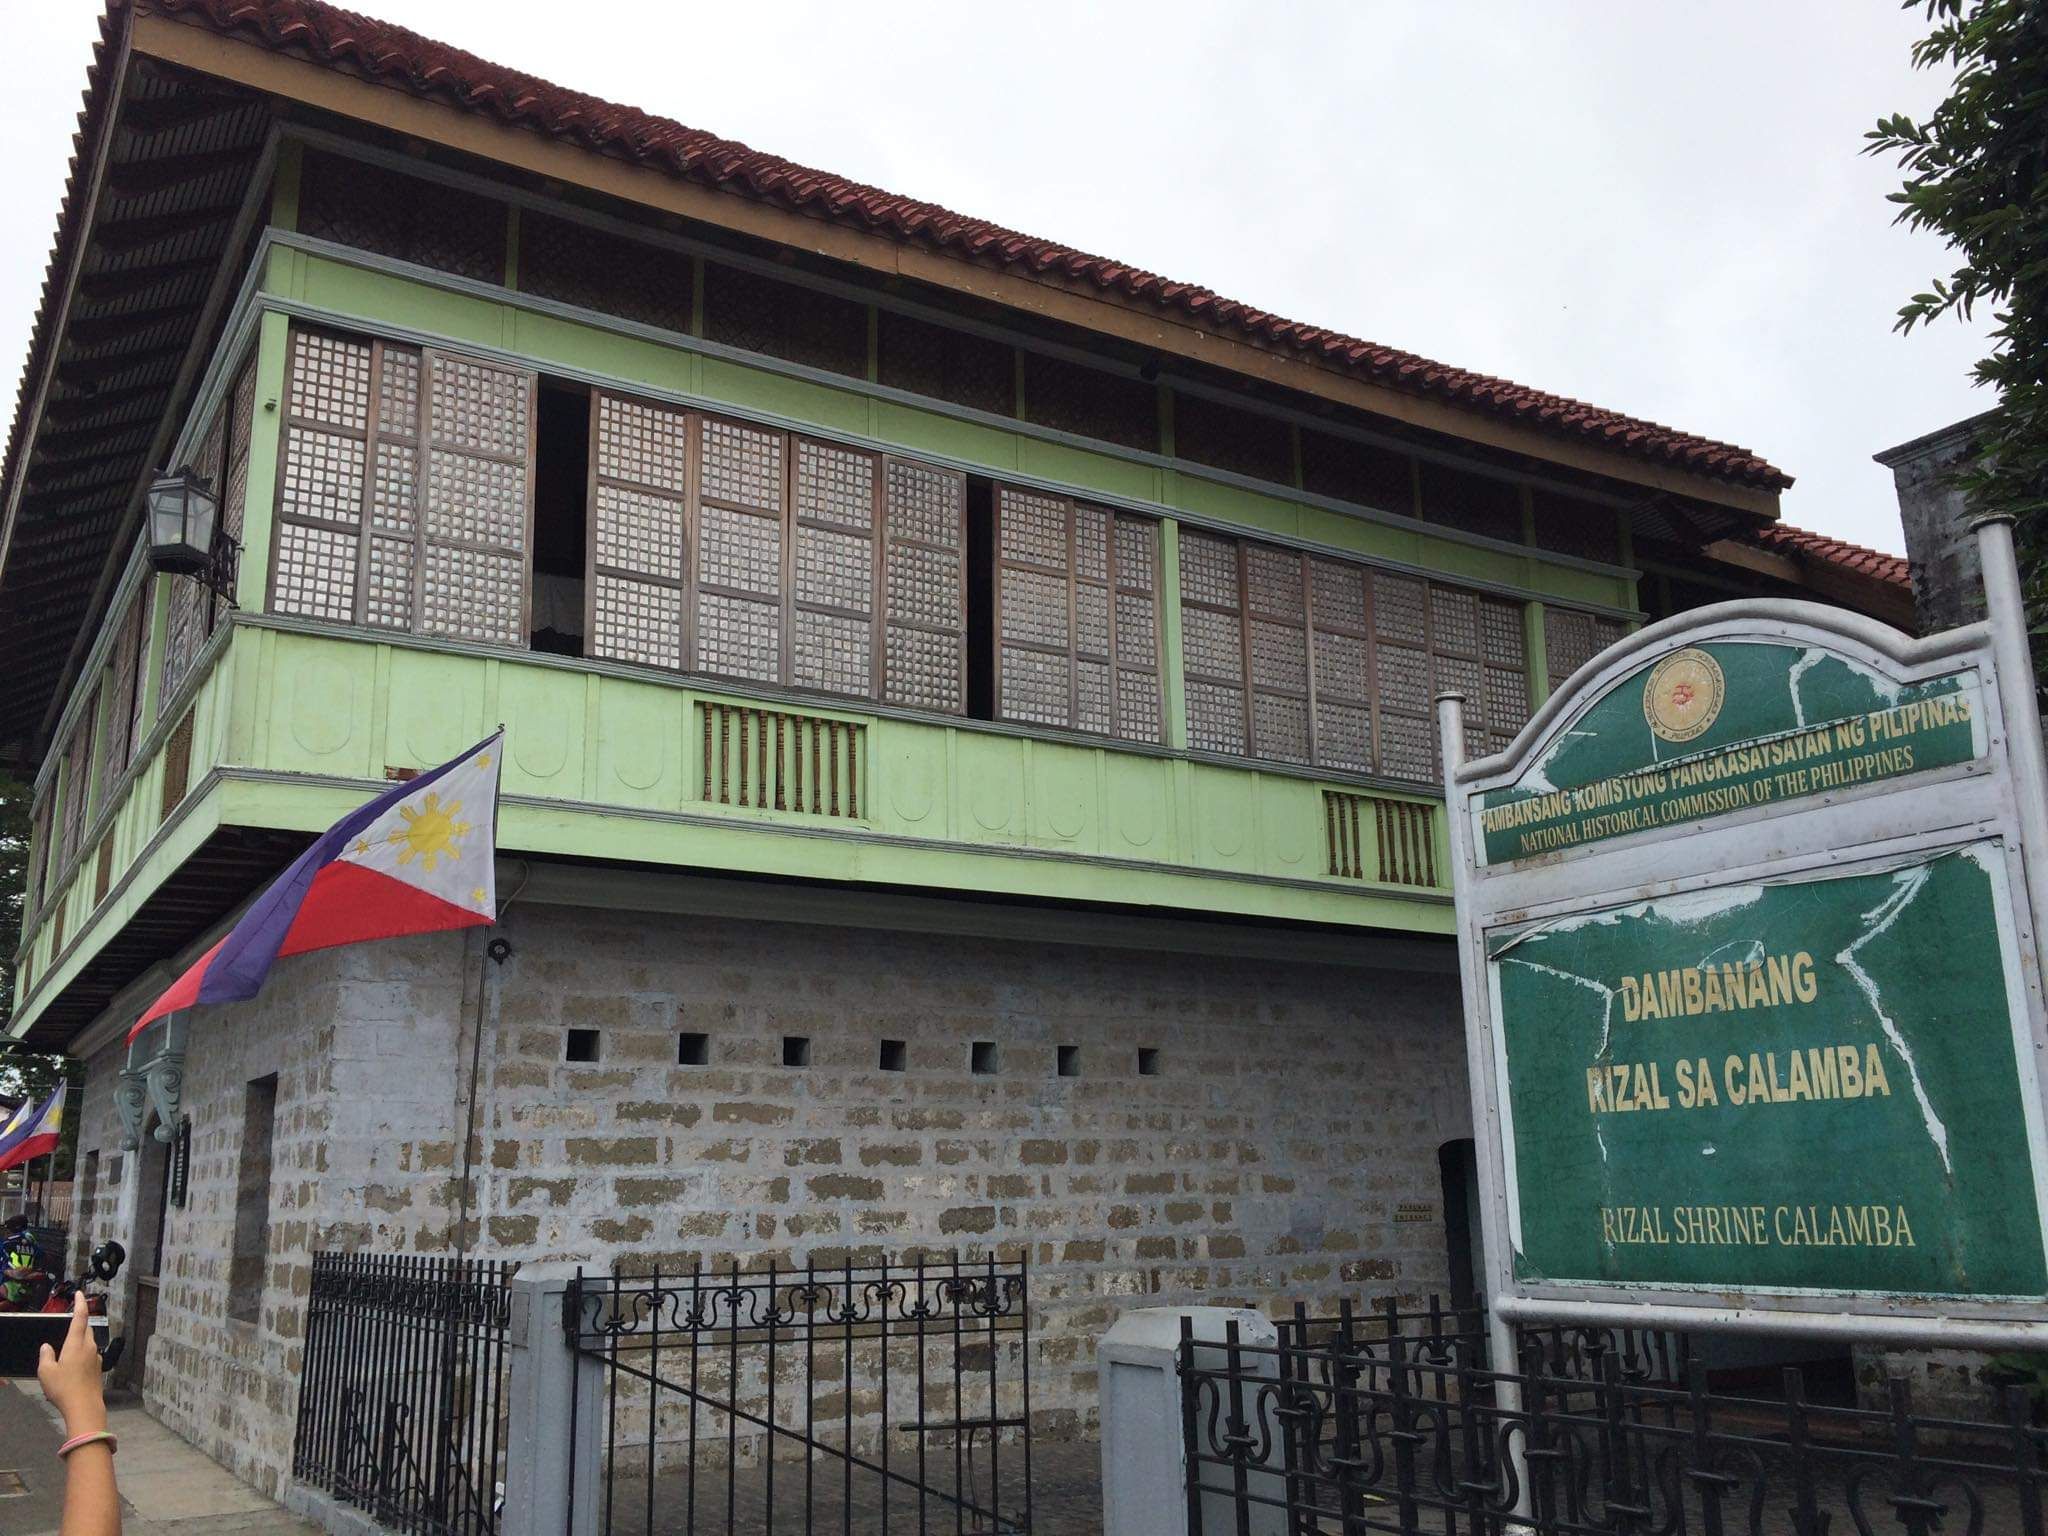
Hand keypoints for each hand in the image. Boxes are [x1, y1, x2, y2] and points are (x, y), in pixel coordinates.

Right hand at [37, 1292, 105, 1438]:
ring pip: (88, 1342)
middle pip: (86, 1329)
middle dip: (78, 1324)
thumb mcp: (46, 1373)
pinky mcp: (98, 1368)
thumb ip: (46, 1357)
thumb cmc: (64, 1388)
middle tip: (67, 1327)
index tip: (79, 1293)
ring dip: (79, 1341)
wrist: (84, 1406)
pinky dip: (82, 1354)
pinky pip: (90, 1355)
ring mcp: (96, 1357)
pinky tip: (72, 1367)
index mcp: (76, 1344)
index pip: (80, 1317)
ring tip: (65, 1352)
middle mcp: (89, 1347)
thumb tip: (47, 1346)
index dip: (80, 1303)